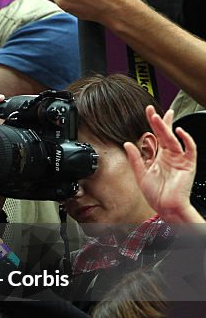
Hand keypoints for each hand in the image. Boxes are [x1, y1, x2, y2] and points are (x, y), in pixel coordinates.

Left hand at [125, 106, 202, 223]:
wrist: (166, 207)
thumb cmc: (156, 194)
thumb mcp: (141, 174)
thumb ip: (135, 159)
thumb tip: (128, 144)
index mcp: (158, 157)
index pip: (156, 136)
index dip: (153, 124)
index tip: (148, 112)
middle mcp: (169, 156)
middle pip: (164, 134)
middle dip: (158, 121)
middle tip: (151, 110)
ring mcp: (179, 159)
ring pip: (173, 139)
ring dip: (166, 128)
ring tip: (158, 118)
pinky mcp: (188, 164)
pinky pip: (190, 149)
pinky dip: (186, 139)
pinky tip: (179, 132)